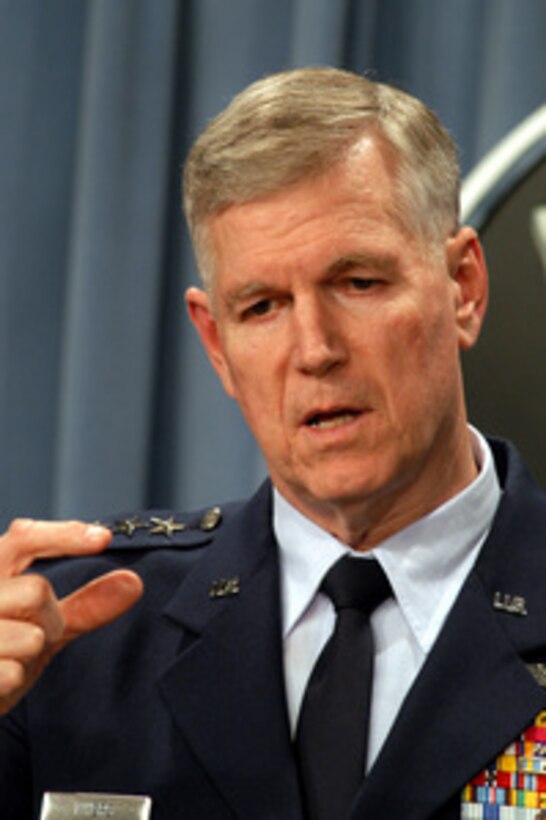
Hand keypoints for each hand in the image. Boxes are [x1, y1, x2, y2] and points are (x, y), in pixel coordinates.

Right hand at [0, 519, 142, 714]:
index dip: (63, 536)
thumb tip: (134, 582)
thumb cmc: (6, 649)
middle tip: (36, 637)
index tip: (104, 538)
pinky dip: (13, 678)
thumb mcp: (47, 624)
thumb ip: (87, 603)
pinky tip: (0, 676)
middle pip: (36, 590)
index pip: (25, 538)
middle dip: (50, 620)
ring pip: (29, 636)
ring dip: (32, 652)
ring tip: (12, 657)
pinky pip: (10, 673)